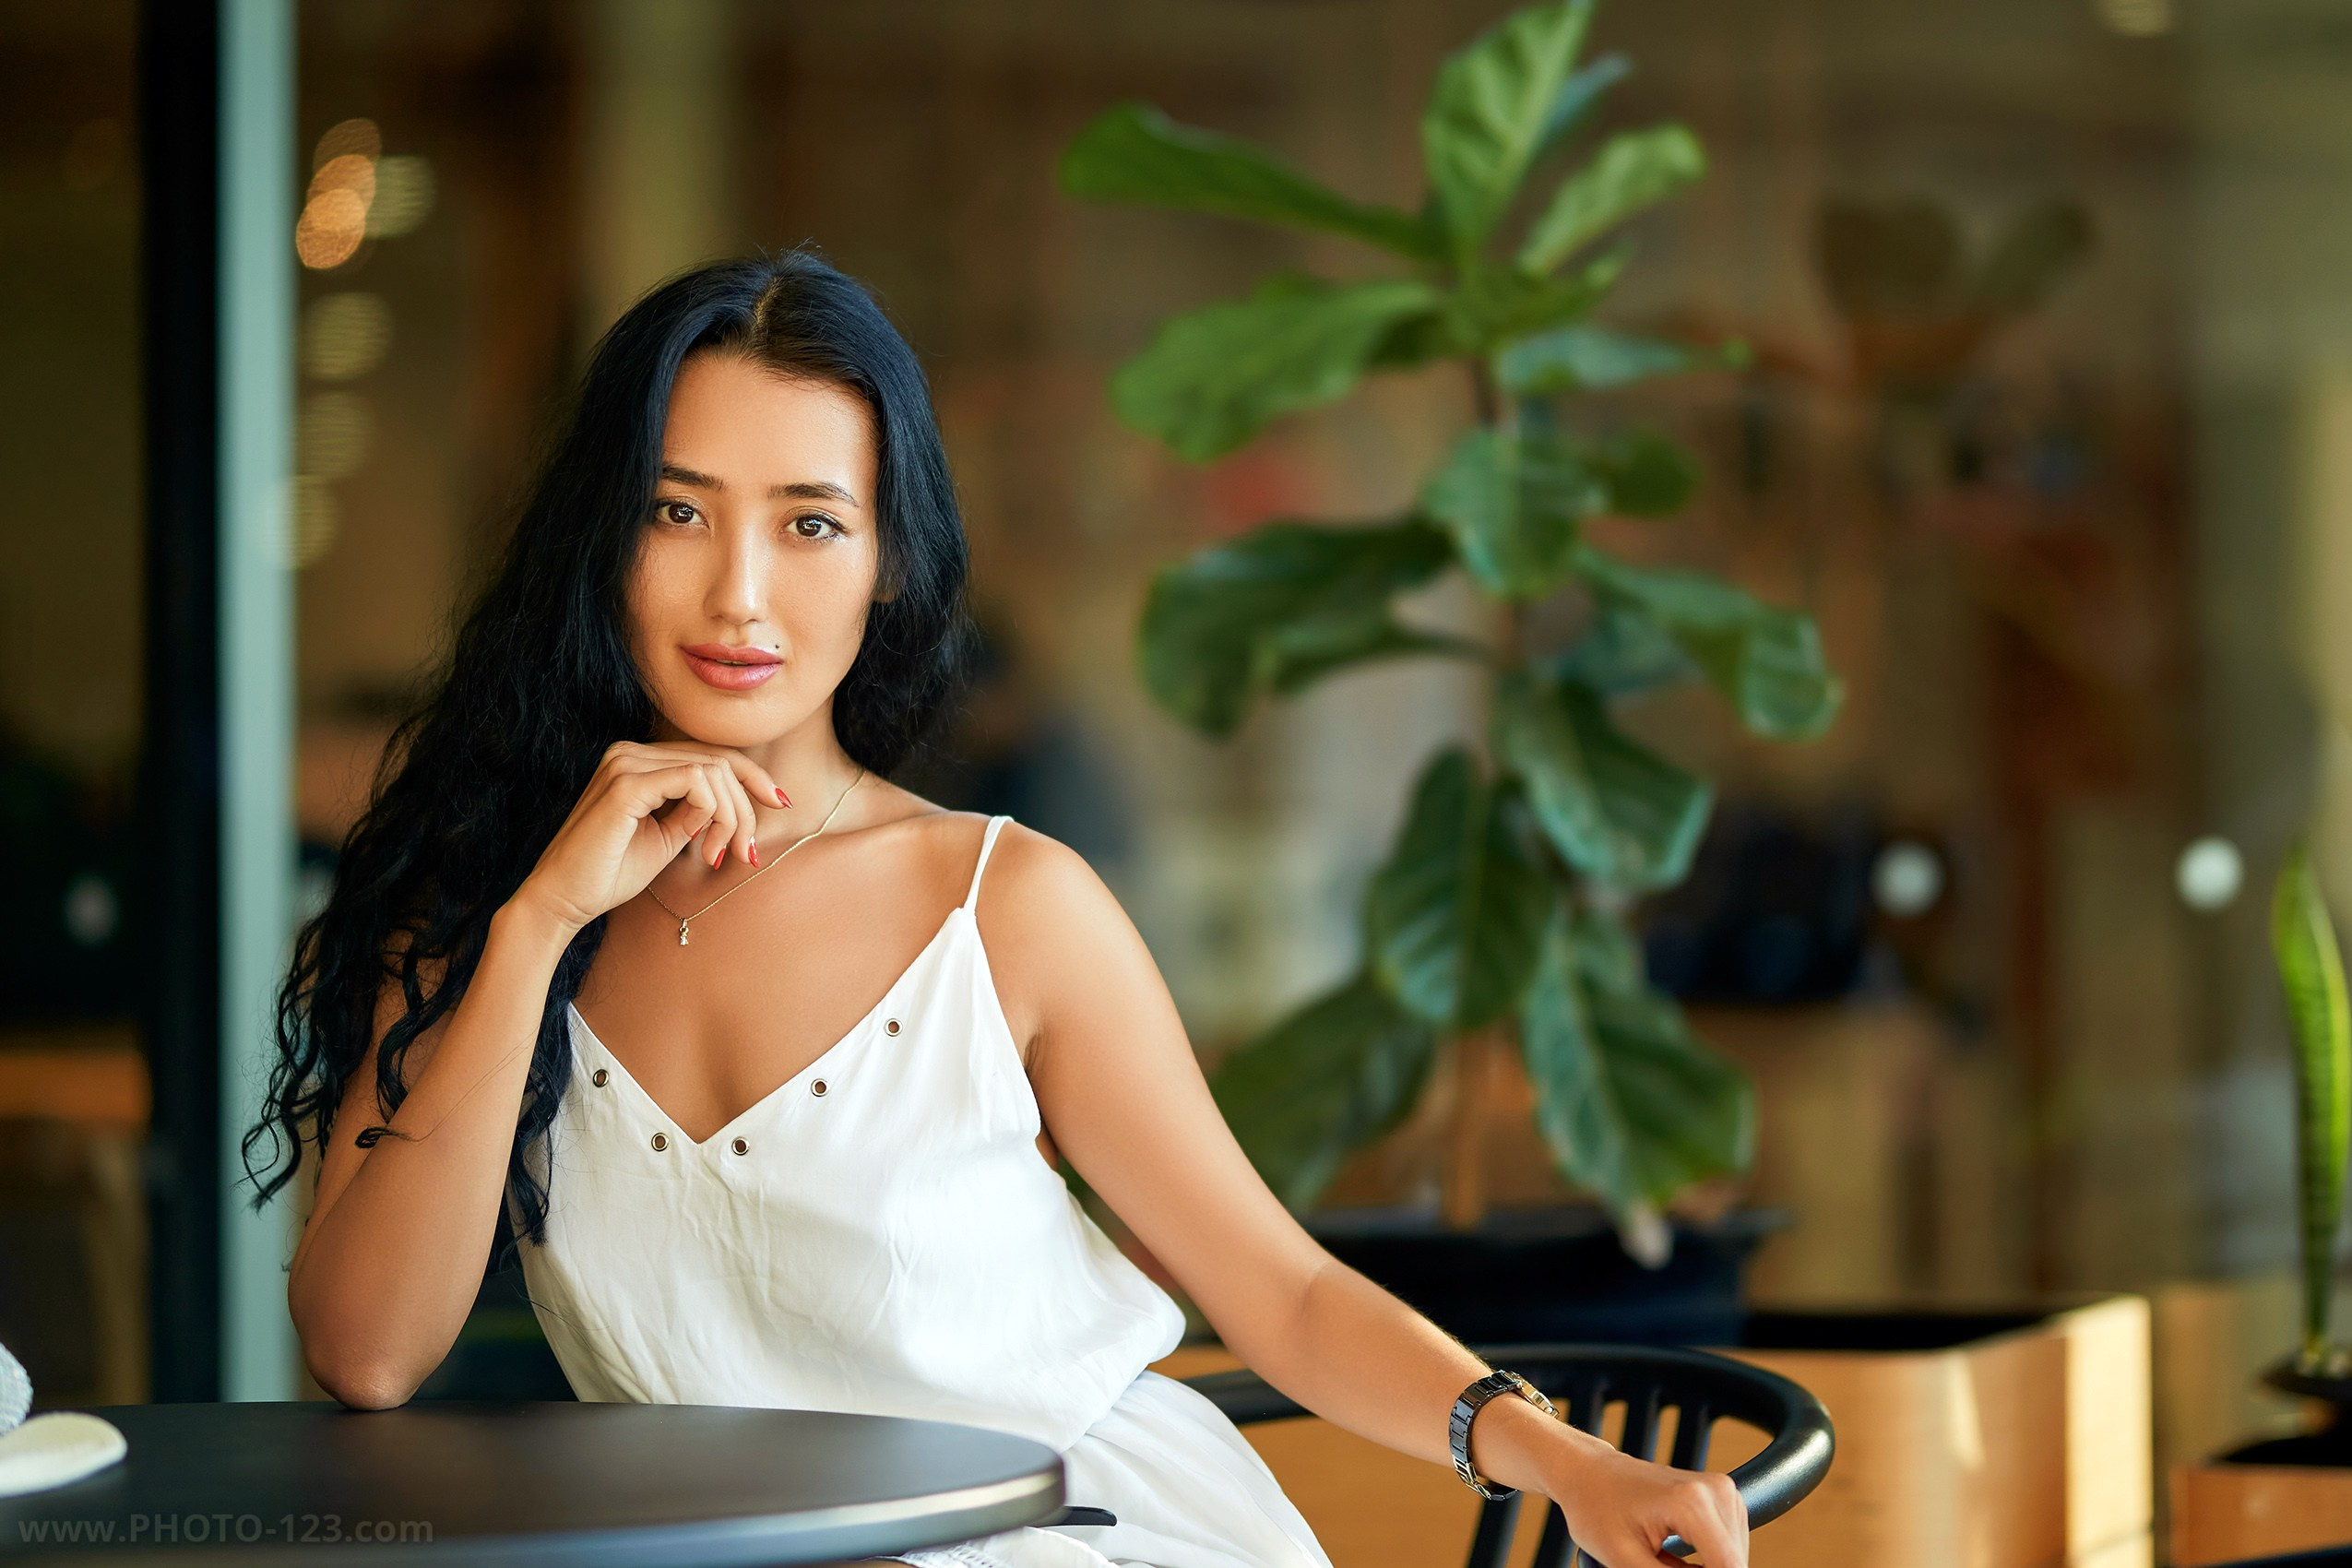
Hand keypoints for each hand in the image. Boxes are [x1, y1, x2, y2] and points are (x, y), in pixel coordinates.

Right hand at [511, 741, 787, 933]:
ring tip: (720, 855)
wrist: (563, 900)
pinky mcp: (626, 784)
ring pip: (713, 771)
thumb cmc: (609, 873)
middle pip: (718, 762)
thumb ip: (698, 813)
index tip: (780, 804)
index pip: (710, 755)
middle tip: (749, 852)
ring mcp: (626, 763)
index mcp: (639, 761)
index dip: (752, 777)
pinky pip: (696, 781)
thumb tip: (734, 803)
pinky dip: (714, 813)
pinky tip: (706, 847)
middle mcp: (630, 752)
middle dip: (746, 808)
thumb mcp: (668, 837)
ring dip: (732, 816)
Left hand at [1542, 1426, 1746, 1567]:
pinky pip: (1729, 1544)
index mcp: (1691, 1503)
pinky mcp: (1721, 1496)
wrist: (1588, 1473)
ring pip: (1733, 1556)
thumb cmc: (1596, 1507)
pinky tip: (1675, 1553)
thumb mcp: (1624, 1559)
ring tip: (1663, 1559)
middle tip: (1656, 1564)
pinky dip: (1708, 1558)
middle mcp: (1715, 1491)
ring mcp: (1722, 1491)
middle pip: (1734, 1561)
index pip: (1729, 1565)